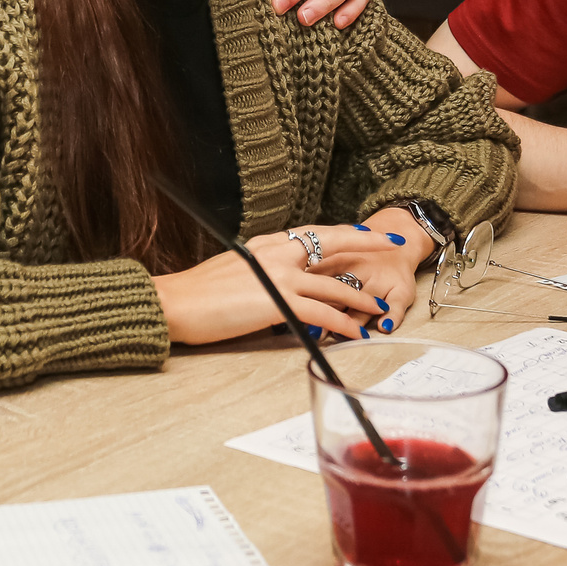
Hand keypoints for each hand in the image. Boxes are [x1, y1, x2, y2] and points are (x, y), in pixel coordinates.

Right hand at [155, 224, 404, 343]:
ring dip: (362, 297)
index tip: (363, 231)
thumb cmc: (196, 292)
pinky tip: (357, 334)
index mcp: (266, 243)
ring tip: (381, 308)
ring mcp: (280, 276)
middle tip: (392, 243)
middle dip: (367, 243)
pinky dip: (343, 325)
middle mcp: (277, 253)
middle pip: (333, 244)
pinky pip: (323, 314)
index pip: (313, 233)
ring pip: (335, 284)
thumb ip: (258, 272)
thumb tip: (273, 284)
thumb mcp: (233, 270)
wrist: (175, 302)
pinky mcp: (279, 302)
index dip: (342, 232)